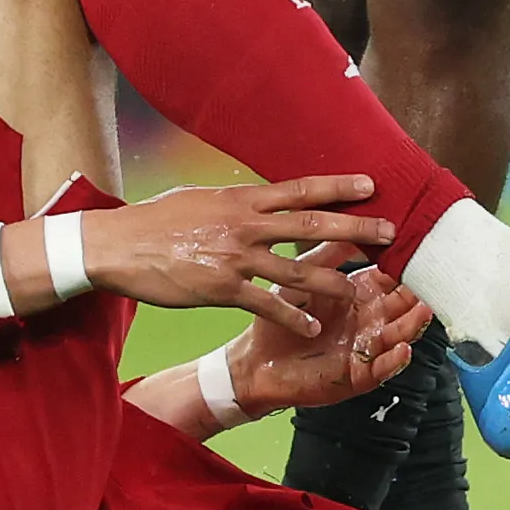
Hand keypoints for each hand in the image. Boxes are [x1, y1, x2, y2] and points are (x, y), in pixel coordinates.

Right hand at [75, 176, 394, 336]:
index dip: (339, 186)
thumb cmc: (157, 220)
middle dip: (355, 227)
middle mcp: (246, 224)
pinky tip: (313, 325)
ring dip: (333, 280)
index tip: (372, 184)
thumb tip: (259, 196)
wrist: (119, 245)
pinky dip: (293, 316)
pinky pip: (266, 305)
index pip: (301, 189)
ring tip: (360, 289)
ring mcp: (236, 258)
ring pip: (296, 269)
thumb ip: (236, 202)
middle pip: (312, 223)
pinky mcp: (221, 289)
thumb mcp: (201, 198)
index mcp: (242, 199)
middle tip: (390, 232)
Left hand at [224, 261, 432, 414]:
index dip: (406, 264)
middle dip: (419, 292)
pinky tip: (402, 349)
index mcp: (359, 293)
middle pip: (403, 304)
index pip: (392, 276)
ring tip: (424, 310)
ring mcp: (367, 347)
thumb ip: (328, 255)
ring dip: (413, 324)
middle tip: (436, 278)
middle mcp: (369, 318)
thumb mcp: (303, 278)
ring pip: (398, 334)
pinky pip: (381, 368)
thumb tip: (351, 219)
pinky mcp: (358, 375)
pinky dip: (394, 361)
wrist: (256, 362)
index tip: (422, 248)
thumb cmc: (279, 318)